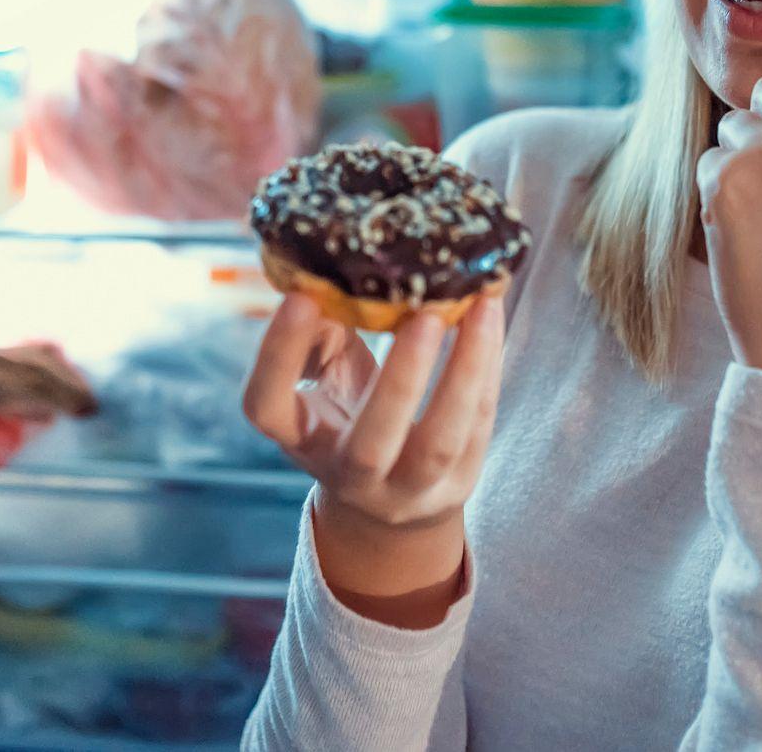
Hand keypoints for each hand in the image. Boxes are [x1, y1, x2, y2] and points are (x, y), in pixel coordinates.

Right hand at [243, 293, 503, 625]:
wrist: (391, 497)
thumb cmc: (351, 410)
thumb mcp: (328, 374)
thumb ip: (326, 328)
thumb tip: (341, 264)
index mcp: (301, 439)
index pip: (268, 409)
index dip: (278, 356)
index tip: (300, 296)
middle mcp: (350, 476)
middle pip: (370, 446)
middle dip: (400, 379)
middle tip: (425, 313)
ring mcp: (408, 490)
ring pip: (439, 443)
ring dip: (464, 372)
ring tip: (481, 308)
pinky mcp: (459, 484)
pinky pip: (478, 427)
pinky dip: (488, 372)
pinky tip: (493, 323)